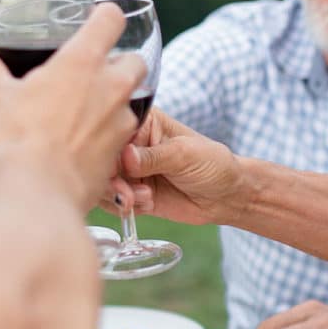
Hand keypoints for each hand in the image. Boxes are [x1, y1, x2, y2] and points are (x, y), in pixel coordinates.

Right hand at [0, 3, 145, 209]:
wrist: (40, 191)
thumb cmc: (20, 138)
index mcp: (83, 61)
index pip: (111, 20)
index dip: (106, 17)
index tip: (99, 21)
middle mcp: (112, 84)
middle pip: (135, 59)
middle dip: (121, 63)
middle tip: (96, 73)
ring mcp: (123, 116)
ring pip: (133, 97)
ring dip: (117, 99)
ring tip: (88, 110)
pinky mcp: (125, 146)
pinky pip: (126, 131)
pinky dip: (112, 131)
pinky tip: (90, 140)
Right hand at [114, 108, 237, 224]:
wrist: (227, 195)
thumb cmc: (213, 164)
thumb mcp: (185, 154)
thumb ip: (154, 156)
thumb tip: (126, 157)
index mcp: (142, 121)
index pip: (111, 131)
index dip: (106, 150)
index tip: (115, 168)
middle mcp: (130, 144)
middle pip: (100, 159)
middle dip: (110, 179)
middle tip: (128, 194)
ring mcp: (129, 170)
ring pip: (102, 182)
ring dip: (118, 195)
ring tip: (144, 198)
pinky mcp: (131, 193)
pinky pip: (112, 202)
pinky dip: (125, 206)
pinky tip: (147, 203)